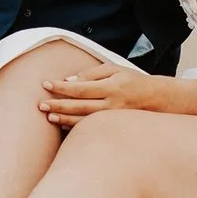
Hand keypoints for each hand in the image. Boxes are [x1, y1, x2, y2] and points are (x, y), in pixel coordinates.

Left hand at [38, 62, 159, 127]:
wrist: (155, 99)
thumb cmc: (132, 80)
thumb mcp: (114, 69)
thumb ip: (91, 74)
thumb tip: (69, 80)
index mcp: (112, 87)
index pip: (81, 88)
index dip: (61, 87)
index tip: (46, 84)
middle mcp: (112, 105)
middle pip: (79, 106)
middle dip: (58, 105)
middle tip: (40, 104)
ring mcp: (113, 118)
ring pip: (84, 121)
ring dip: (64, 119)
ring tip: (49, 116)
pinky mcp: (112, 127)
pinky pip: (91, 128)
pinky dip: (75, 127)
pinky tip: (63, 124)